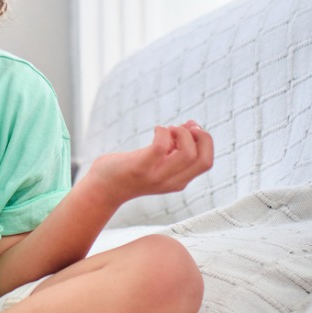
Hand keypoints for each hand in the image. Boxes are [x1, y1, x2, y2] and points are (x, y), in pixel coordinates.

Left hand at [89, 121, 213, 202]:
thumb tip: (192, 124)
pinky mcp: (141, 168)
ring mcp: (157, 176)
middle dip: (201, 136)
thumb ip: (175, 146)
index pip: (207, 162)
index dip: (205, 142)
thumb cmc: (130, 169)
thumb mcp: (158, 159)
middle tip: (183, 127)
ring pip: (188, 154)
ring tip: (168, 129)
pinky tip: (156, 129)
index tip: (191, 129)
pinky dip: (162, 131)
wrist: (104, 188)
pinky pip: (160, 147)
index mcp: (179, 180)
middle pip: (204, 160)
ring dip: (182, 133)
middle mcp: (172, 181)